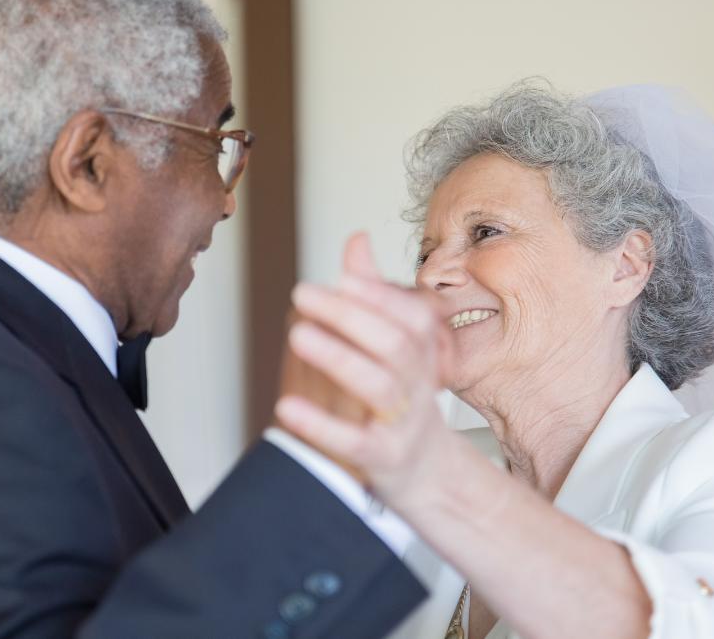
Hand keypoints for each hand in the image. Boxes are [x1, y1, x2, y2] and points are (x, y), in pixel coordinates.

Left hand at [275, 233, 460, 508]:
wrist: (427, 473)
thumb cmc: (403, 399)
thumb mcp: (396, 346)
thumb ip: (373, 294)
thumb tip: (357, 240)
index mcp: (423, 353)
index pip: (413, 317)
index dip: (380, 295)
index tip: (343, 276)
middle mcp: (418, 385)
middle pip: (395, 345)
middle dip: (351, 316)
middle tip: (303, 294)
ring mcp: (404, 423)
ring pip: (379, 387)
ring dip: (339, 357)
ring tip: (298, 335)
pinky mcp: (383, 459)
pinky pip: (356, 442)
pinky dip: (321, 425)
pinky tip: (286, 407)